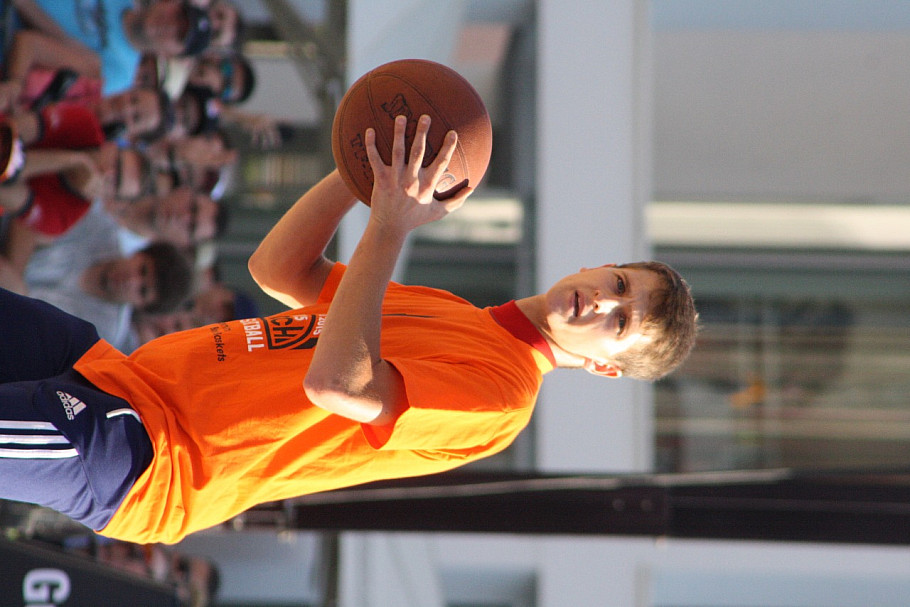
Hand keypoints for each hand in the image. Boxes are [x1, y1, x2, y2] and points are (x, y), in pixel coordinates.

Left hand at [365, 114, 471, 237]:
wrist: (390, 227)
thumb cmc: (415, 219)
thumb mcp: (438, 211)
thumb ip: (456, 200)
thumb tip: (472, 189)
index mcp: (427, 185)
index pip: (441, 163)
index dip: (448, 147)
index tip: (452, 132)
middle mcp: (412, 180)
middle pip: (418, 152)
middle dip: (422, 133)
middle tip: (425, 117)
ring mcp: (396, 179)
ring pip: (397, 151)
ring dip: (398, 133)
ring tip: (400, 117)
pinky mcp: (381, 180)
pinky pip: (375, 159)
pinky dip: (371, 145)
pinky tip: (369, 131)